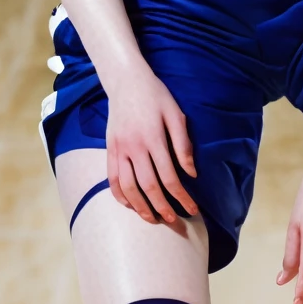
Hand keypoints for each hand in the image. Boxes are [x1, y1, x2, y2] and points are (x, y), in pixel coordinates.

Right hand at [106, 59, 199, 225]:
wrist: (126, 80)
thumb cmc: (156, 96)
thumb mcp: (175, 113)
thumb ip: (183, 143)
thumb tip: (191, 173)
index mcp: (153, 138)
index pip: (169, 177)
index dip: (182, 197)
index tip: (193, 209)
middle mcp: (134, 147)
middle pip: (148, 187)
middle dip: (163, 208)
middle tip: (175, 222)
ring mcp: (118, 149)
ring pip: (128, 187)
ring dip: (141, 207)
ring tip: (154, 219)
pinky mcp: (109, 149)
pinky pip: (112, 179)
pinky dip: (120, 196)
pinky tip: (130, 206)